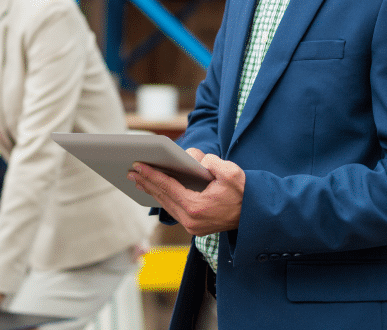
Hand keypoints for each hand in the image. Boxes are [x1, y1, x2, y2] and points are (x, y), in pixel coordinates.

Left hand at [128, 149, 244, 235]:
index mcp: (197, 207)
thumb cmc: (244, 192)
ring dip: (151, 191)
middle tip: (130, 170)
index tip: (137, 165)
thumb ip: (211, 162)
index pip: (167, 187)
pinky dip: (163, 198)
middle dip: (146, 182)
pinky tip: (155, 190)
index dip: (151, 174)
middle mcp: (191, 221)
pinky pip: (173, 209)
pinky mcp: (195, 227)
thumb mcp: (231, 172)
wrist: (256, 215)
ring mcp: (192, 227)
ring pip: (166, 205)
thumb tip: (194, 160)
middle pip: (163, 197)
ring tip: (137, 179)